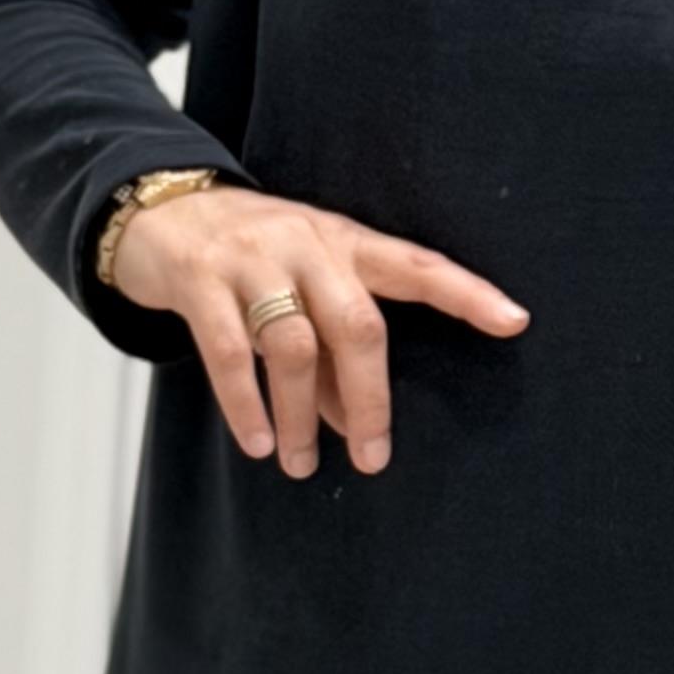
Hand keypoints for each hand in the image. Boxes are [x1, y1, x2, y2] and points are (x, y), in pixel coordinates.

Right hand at [111, 179, 529, 476]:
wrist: (159, 210)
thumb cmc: (249, 258)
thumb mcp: (303, 284)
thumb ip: (331, 347)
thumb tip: (352, 421)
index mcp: (345, 241)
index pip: (417, 265)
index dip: (466, 293)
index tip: (514, 321)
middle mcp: (307, 242)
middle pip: (357, 324)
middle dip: (369, 399)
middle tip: (372, 458)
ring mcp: (252, 258)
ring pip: (293, 346)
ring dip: (301, 415)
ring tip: (300, 463)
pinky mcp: (200, 279)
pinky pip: (231, 353)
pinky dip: (246, 405)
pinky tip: (258, 442)